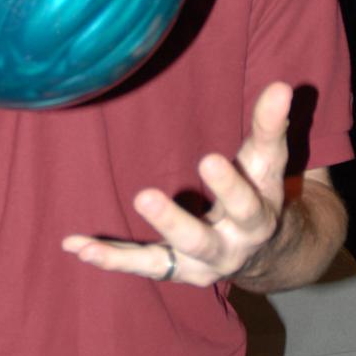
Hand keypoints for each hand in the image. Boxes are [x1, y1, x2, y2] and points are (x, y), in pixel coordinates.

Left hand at [63, 82, 292, 287]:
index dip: (229, 185)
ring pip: (161, 262)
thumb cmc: (262, 189)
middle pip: (200, 241)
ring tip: (89, 246)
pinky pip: (138, 265)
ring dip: (124, 256)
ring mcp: (196, 266)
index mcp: (256, 222)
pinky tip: (73, 246)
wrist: (268, 250)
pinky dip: (107, 257)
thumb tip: (282, 86)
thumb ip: (271, 126)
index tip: (208, 159)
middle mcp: (227, 251)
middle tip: (143, 197)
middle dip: (173, 222)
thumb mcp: (269, 162)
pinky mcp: (171, 269)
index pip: (245, 205)